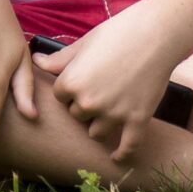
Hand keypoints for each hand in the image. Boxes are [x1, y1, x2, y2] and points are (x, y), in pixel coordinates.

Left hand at [37, 12, 179, 161]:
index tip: (84, 78)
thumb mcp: (83, 44)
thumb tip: (36, 61)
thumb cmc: (118, 33)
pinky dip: (122, 154)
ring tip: (109, 112)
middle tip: (101, 89)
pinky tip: (117, 158)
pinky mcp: (138, 120)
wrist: (157, 34)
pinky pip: (127, 146)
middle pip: (77, 115)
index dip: (71, 89)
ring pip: (96, 132)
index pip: (60, 97)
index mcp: (71, 83)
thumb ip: (59, 60)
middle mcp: (89, 102)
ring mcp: (114, 114)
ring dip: (100, 125)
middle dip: (85, 106)